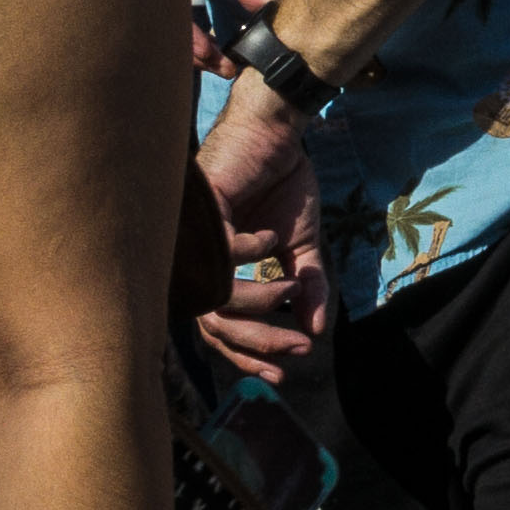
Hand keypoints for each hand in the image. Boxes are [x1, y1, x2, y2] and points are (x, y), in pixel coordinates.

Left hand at [196, 73, 328, 385]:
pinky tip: (269, 238)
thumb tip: (316, 333)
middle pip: (213, 324)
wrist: (277, 134)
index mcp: (215, 273)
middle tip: (298, 348)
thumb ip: (306, 288)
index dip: (249, 356)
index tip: (283, 375)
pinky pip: (221, 252)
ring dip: (259, 302)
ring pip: (213, 295)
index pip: (221, 330)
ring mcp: (193, 241)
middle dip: (258, 342)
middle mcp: (196, 263)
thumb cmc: (281, 184)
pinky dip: (251, 252)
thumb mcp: (301, 245)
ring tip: (292, 289)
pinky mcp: (198, 213)